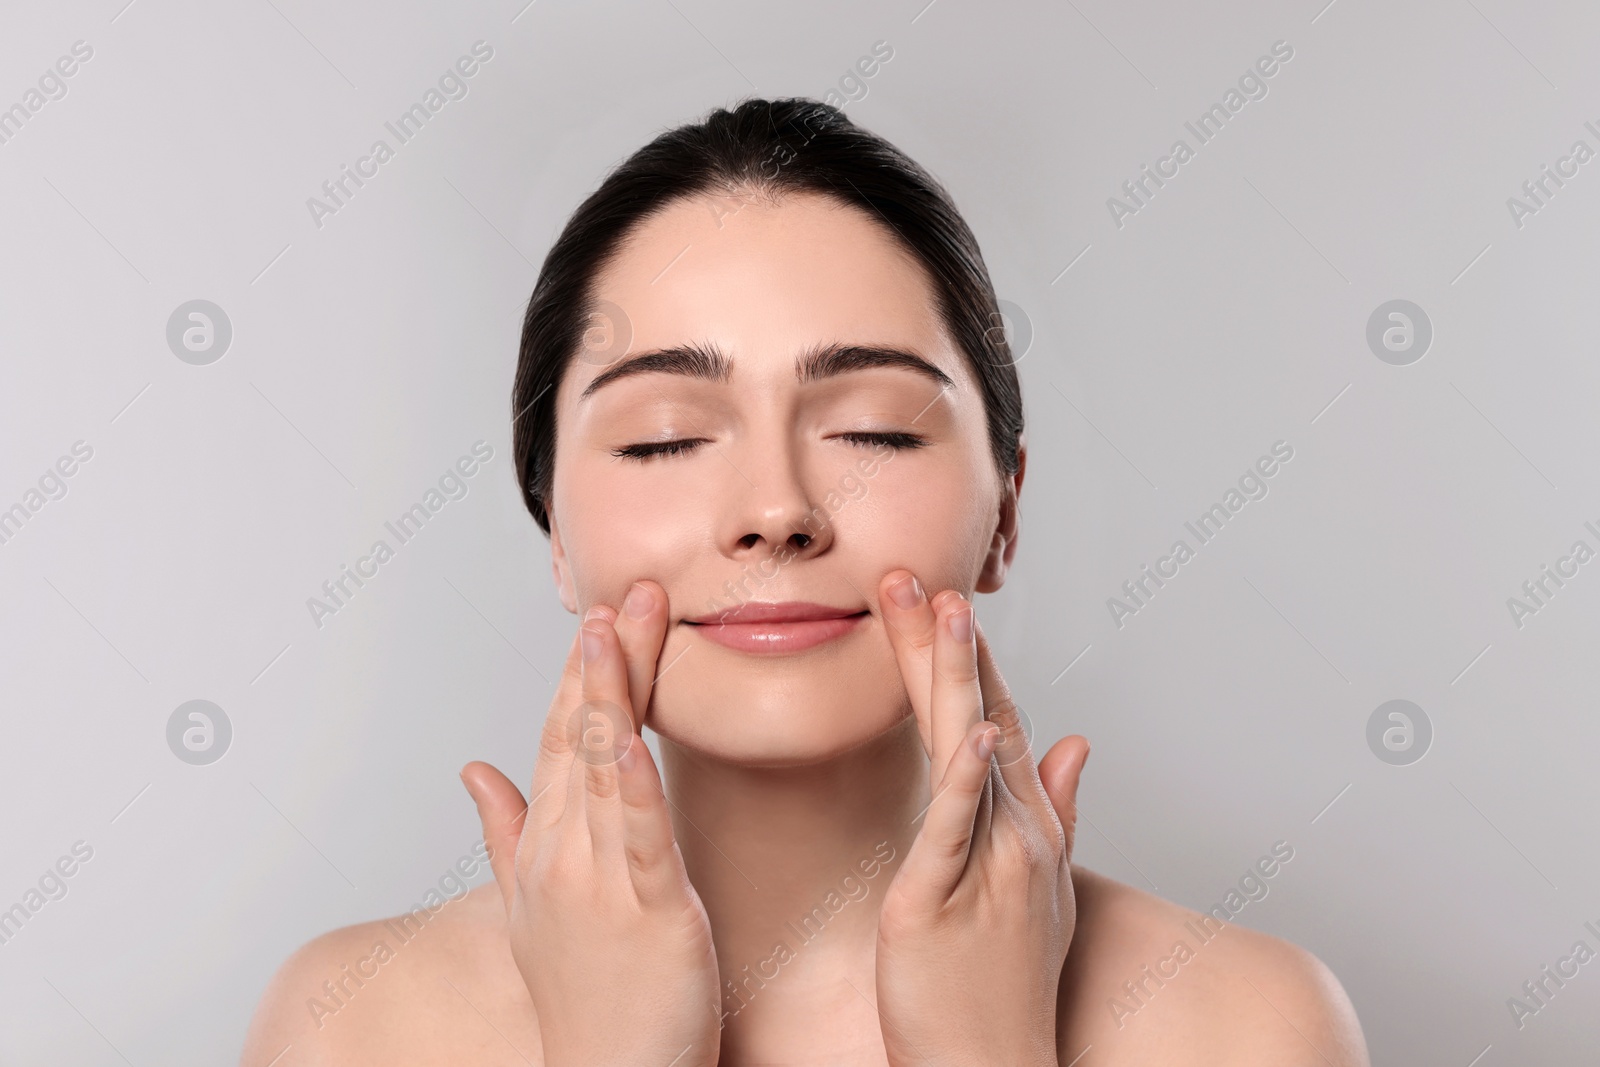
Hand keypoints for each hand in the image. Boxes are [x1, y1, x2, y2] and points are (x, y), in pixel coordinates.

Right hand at [460, 581, 721, 1066]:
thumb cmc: (581, 993)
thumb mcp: (531, 902)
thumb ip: (504, 830)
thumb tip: (473, 768)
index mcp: (545, 846)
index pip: (557, 741)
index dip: (577, 676)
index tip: (599, 615)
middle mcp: (565, 854)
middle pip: (580, 738)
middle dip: (604, 661)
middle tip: (627, 590)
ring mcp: (602, 883)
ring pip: (605, 770)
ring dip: (614, 694)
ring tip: (623, 628)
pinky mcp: (653, 913)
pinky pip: (642, 839)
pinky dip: (635, 786)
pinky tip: (633, 738)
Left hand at [872, 570, 1090, 1066]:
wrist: (995, 1066)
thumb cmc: (1008, 983)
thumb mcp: (1040, 889)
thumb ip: (1057, 809)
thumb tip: (1078, 741)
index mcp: (1022, 825)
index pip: (994, 719)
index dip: (968, 657)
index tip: (940, 596)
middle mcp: (1015, 834)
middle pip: (980, 716)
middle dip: (945, 642)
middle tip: (913, 572)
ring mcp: (988, 865)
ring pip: (970, 752)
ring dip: (956, 675)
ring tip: (939, 607)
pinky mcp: (943, 902)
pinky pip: (956, 829)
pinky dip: (968, 776)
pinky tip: (971, 725)